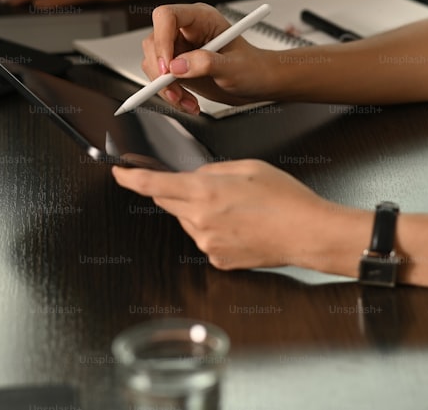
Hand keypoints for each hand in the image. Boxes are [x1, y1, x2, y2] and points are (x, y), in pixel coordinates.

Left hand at [112, 159, 339, 269]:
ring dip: (199, 211)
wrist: (308, 233)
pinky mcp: (218, 260)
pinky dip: (214, 229)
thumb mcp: (247, 167)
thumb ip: (212, 170)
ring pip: (187, 220)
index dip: (130, 178)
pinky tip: (240, 225)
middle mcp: (200, 221)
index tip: (119, 172)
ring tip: (236, 208)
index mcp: (204, 192)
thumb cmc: (285, 199)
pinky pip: (204, 239)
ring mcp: (208, 244)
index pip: (153, 185)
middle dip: (177, 191)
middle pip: (168, 202)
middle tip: (210, 187)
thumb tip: (195, 176)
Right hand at [143, 3, 278, 114]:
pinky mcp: (177, 67)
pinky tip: (188, 102)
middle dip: (161, 72)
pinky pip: (159, 80)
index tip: (167, 67)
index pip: (167, 16)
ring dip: (166, 88)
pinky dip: (170, 95)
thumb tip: (178, 66)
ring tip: (187, 101)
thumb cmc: (253, 68)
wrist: (257, 84)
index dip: (162, 40)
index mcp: (201, 18)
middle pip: (154, 42)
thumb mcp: (234, 67)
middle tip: (175, 91)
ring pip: (153, 63)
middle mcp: (187, 31)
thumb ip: (206, 63)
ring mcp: (180, 49)